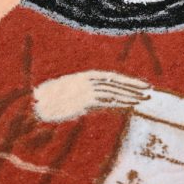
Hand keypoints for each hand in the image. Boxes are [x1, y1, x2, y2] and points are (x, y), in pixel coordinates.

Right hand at [33, 70, 150, 121]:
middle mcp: (86, 81)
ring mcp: (86, 90)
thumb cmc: (49, 103)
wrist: (34, 106)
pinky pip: (107, 100)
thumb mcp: (69, 96)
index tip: (139, 84)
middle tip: (149, 89)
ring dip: (130, 94)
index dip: (126, 80)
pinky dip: (121, 102)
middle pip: (115, 82)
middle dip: (133, 85)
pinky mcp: (84, 100)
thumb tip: (97, 103)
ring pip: (114, 90)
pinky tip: (131, 105)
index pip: (110, 77)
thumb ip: (84, 97)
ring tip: (144, 98)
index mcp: (83, 77)